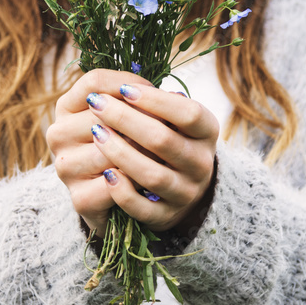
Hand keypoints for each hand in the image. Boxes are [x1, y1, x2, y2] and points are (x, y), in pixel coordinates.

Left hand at [46, 68, 218, 238]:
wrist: (180, 187)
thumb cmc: (169, 140)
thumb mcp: (174, 118)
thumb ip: (157, 103)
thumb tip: (123, 87)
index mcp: (207, 132)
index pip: (188, 114)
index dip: (155, 100)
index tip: (124, 89)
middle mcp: (202, 164)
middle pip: (163, 140)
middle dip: (125, 119)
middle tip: (97, 104)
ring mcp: (185, 193)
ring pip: (152, 175)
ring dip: (120, 153)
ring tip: (97, 133)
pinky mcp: (166, 217)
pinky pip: (144, 209)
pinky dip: (123, 192)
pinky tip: (106, 174)